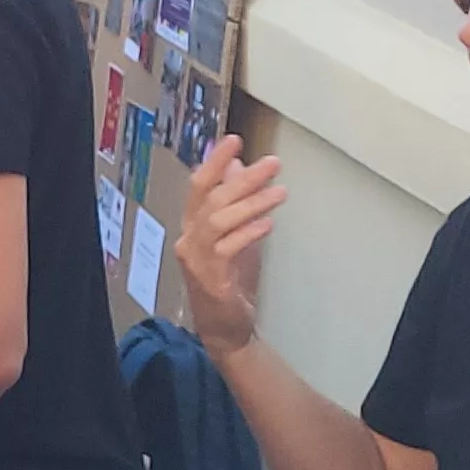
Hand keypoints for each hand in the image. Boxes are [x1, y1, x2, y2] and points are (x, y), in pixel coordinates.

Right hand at [176, 135, 282, 354]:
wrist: (225, 329)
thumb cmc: (230, 282)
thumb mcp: (235, 237)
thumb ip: (236, 206)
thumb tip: (239, 170)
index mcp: (193, 227)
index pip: (199, 187)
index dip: (214, 162)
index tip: (234, 140)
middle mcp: (189, 240)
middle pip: (211, 199)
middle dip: (242, 178)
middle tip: (272, 163)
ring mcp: (197, 260)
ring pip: (218, 220)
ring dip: (250, 202)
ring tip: (280, 192)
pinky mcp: (211, 279)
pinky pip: (227, 249)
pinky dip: (248, 232)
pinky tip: (268, 223)